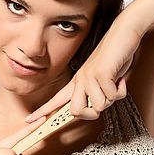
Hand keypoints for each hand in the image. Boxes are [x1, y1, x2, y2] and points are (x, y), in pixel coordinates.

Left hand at [23, 19, 142, 122]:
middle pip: (76, 112)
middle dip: (92, 113)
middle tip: (103, 98)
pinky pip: (112, 97)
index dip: (43, 111)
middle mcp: (80, 80)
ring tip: (114, 82)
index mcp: (78, 81)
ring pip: (99, 107)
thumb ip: (97, 94)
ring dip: (112, 97)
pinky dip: (120, 90)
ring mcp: (89, 76)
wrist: (123, 34)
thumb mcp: (103, 79)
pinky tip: (119, 77)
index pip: (56, 100)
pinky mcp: (101, 74)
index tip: (29, 120)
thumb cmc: (115, 57)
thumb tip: (96, 108)